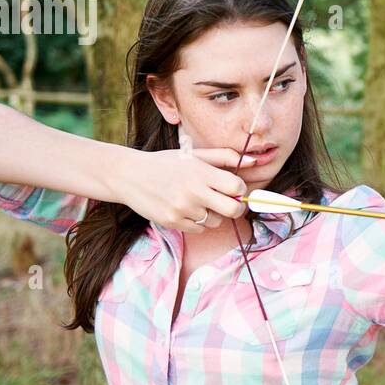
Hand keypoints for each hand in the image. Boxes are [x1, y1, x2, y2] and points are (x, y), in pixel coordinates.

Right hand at [109, 147, 251, 233]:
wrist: (129, 176)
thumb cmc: (166, 163)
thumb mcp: (193, 155)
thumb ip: (224, 156)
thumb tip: (254, 160)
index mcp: (201, 172)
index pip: (237, 187)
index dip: (240, 189)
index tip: (233, 188)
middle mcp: (193, 192)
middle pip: (233, 210)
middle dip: (236, 208)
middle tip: (229, 203)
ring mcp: (182, 209)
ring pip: (216, 221)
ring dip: (214, 214)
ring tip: (199, 202)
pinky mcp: (172, 222)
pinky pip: (199, 229)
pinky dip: (198, 222)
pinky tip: (186, 209)